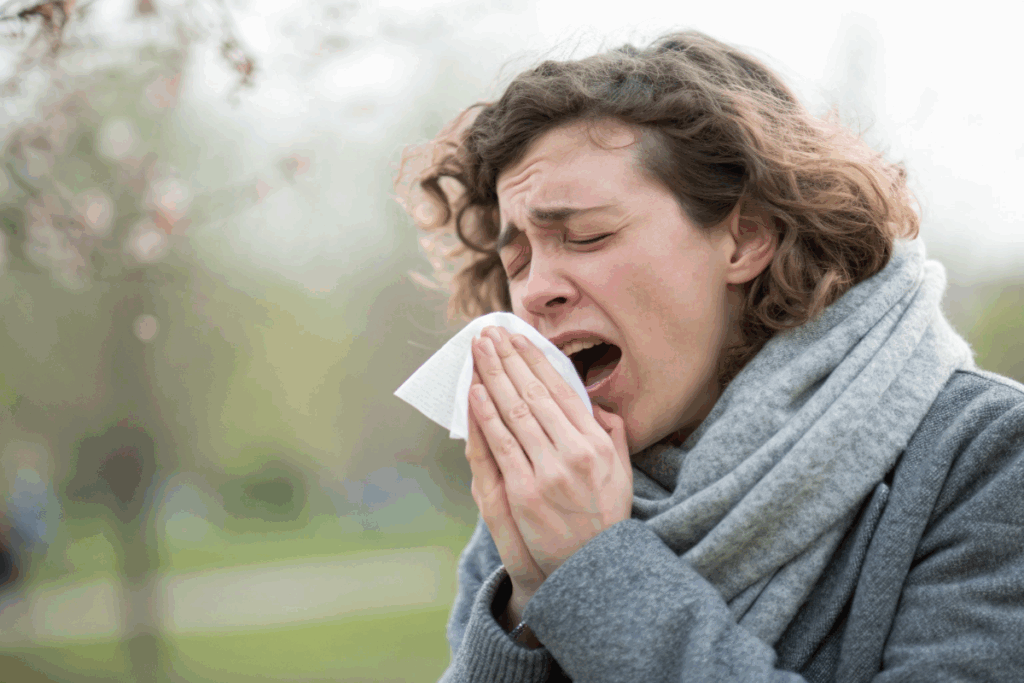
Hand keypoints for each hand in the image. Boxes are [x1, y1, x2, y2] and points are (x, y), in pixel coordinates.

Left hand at [468, 326, 632, 579]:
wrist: (591, 569)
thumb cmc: (603, 517)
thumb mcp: (621, 471)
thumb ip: (613, 433)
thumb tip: (593, 403)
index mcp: (597, 442)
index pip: (560, 390)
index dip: (535, 361)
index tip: (517, 338)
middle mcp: (575, 452)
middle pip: (533, 395)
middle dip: (508, 359)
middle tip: (488, 333)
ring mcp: (549, 472)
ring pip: (515, 413)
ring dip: (493, 377)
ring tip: (478, 351)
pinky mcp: (525, 492)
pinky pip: (502, 445)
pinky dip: (486, 416)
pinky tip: (475, 392)